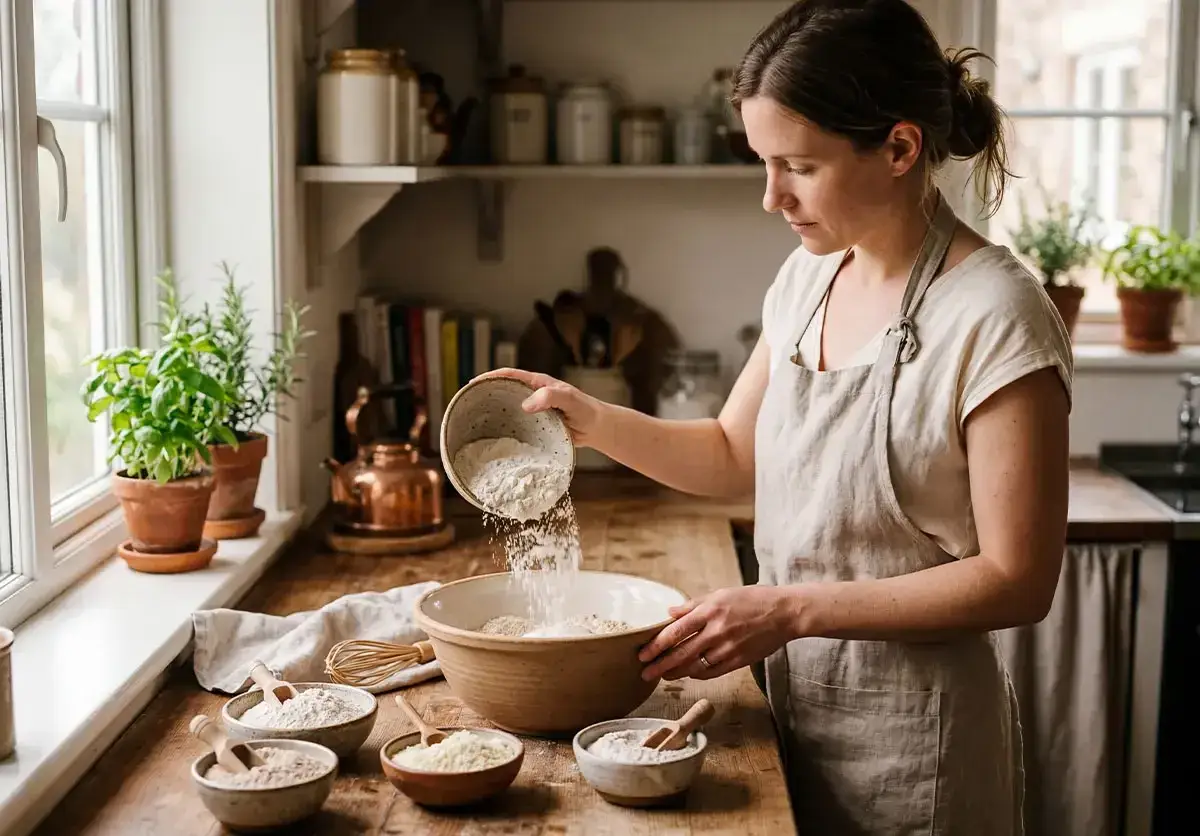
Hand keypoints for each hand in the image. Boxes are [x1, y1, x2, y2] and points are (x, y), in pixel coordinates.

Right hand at [474, 368, 607, 446]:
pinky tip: (495, 438)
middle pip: (504, 390)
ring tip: (475, 421)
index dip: (489, 377)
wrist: (598, 428)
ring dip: (494, 413)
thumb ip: (550, 396)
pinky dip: (505, 429)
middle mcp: (532, 395)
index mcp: (537, 383)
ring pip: (508, 409)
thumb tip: (525, 404)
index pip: (508, 375)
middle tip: (467, 403)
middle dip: (486, 394)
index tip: (473, 384)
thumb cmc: (585, 410)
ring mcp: (534, 411)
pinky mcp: (536, 426)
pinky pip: (517, 425)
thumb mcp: (569, 399)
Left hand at [638, 586, 801, 680]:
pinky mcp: (739, 660)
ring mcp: (728, 647)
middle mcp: (717, 630)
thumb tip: (670, 613)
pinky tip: (689, 674)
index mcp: (710, 610)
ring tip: (663, 675)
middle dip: (660, 665)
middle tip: (645, 673)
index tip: (643, 654)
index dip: (657, 645)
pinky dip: (697, 674)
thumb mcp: (721, 594)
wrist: (784, 612)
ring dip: (676, 673)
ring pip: (695, 666)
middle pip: (681, 653)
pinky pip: (712, 672)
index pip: (675, 631)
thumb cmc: (753, 599)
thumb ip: (694, 605)